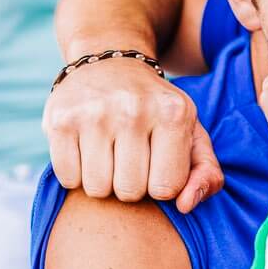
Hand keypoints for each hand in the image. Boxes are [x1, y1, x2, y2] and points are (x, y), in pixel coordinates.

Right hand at [43, 59, 223, 212]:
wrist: (111, 63)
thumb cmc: (158, 111)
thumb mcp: (192, 133)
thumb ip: (206, 173)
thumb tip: (186, 205)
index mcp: (175, 113)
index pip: (167, 188)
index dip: (161, 185)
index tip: (158, 165)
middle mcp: (135, 109)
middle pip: (130, 191)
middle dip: (131, 185)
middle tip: (131, 158)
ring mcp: (95, 113)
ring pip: (97, 189)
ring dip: (103, 182)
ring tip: (110, 153)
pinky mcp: (61, 120)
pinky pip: (68, 179)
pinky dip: (76, 175)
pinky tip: (87, 149)